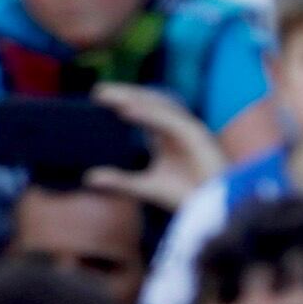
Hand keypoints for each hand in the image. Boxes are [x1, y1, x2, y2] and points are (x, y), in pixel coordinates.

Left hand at [88, 82, 225, 212]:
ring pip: (159, 105)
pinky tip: (128, 111)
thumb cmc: (186, 196)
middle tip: (98, 91)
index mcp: (165, 136)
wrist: (214, 211)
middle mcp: (177, 127)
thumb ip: (119, 181)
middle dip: (125, 94)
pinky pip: (169, 119)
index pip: (142, 110)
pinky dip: (148, 113)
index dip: (122, 100)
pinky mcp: (197, 134)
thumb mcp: (145, 187)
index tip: (96, 97)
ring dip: (134, 98)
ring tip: (109, 96)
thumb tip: (88, 177)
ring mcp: (188, 128)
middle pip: (149, 102)